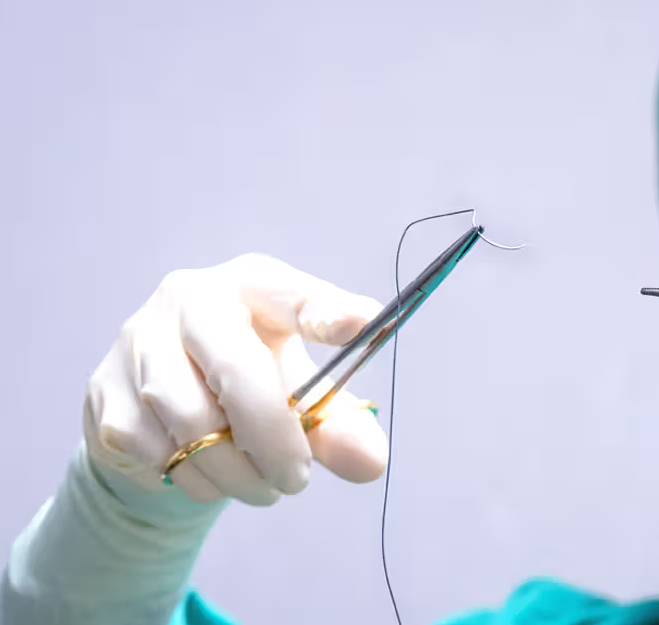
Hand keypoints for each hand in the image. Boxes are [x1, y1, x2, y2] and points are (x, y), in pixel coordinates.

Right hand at [84, 254, 389, 507]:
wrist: (164, 417)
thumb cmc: (250, 387)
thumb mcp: (301, 395)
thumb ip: (338, 424)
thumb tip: (370, 463)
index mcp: (252, 285)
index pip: (291, 292)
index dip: (325, 311)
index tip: (360, 325)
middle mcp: (189, 299)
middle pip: (236, 366)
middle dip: (274, 435)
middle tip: (297, 480)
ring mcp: (138, 341)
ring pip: (191, 420)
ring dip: (236, 470)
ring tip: (264, 487)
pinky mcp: (105, 391)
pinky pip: (155, 448)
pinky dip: (195, 477)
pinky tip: (213, 477)